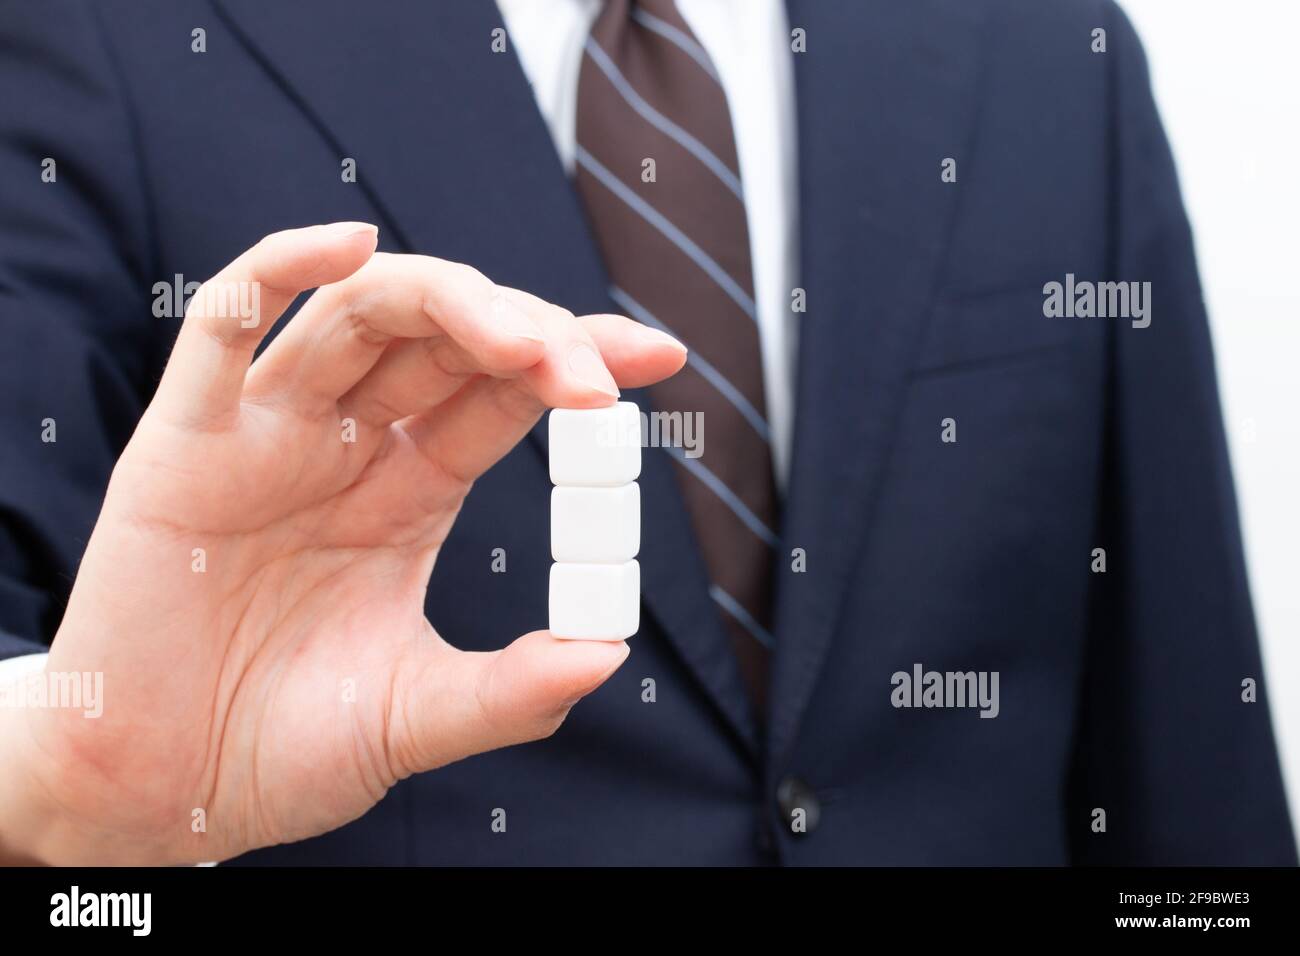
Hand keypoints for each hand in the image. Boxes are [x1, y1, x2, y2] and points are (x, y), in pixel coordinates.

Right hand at [0, 223, 685, 864]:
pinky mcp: (183, 443)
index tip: (657, 357)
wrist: (164, 794)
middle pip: (447, 340)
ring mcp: (267, 436)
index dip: (575, 362)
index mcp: (408, 493)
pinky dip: (277, 272)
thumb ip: (513, 691)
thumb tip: (609, 656)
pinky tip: (348, 246)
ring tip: (520, 338)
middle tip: (596, 375)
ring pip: (358, 314)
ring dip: (448, 302)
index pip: (503, 394)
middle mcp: (346, 447)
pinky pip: (219, 330)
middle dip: (531, 335)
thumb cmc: (280, 748)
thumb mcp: (416, 716)